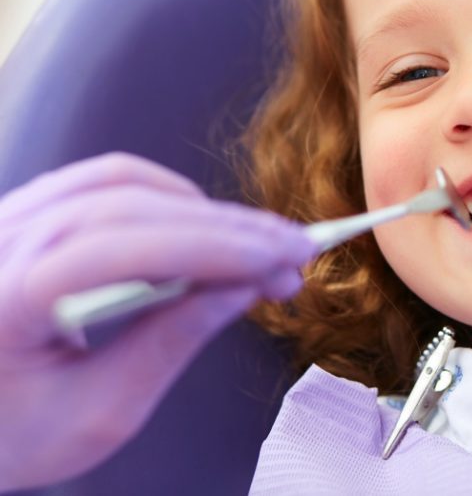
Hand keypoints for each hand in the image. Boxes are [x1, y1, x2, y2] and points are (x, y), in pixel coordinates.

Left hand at [0, 153, 316, 490]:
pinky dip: (167, 198)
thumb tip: (245, 288)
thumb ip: (170, 345)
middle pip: (133, 208)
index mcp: (6, 297)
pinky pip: (104, 182)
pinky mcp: (26, 212)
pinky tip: (206, 227)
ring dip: (203, 210)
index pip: (125, 249)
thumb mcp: (97, 415)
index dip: (214, 249)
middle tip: (295, 251)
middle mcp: (1, 241)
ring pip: (123, 185)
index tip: (281, 259)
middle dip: (227, 228)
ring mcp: (9, 218)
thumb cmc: (10, 435)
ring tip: (260, 244)